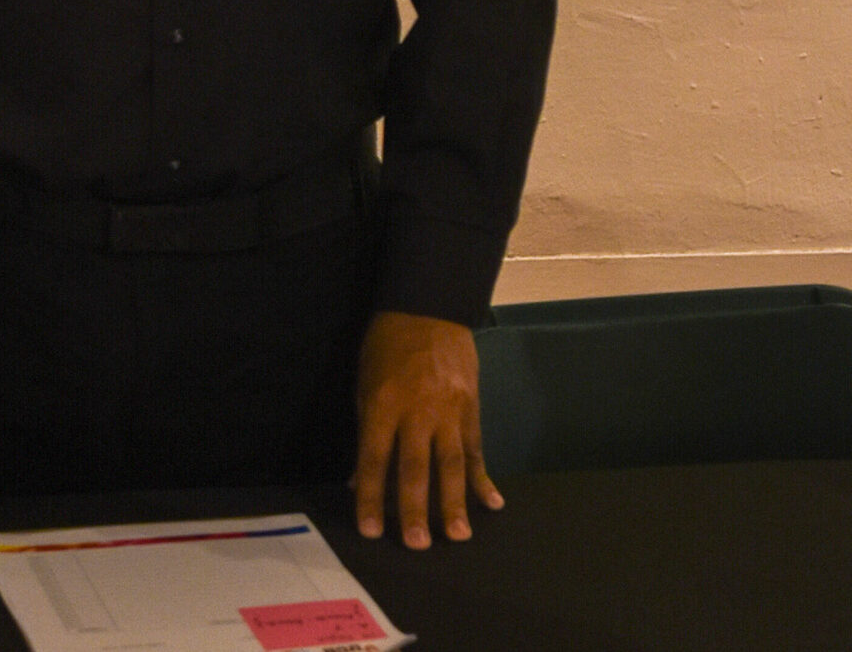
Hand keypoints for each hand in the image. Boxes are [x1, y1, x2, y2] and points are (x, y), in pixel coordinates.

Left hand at [353, 311, 502, 546]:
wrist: (427, 305)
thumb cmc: (387, 343)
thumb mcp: (365, 381)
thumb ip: (366, 429)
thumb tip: (359, 478)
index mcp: (383, 402)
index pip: (373, 458)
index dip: (370, 495)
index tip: (370, 529)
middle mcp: (417, 410)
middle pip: (415, 467)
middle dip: (415, 509)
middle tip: (417, 545)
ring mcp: (449, 408)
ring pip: (452, 463)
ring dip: (454, 502)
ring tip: (457, 535)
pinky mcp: (471, 406)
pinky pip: (476, 447)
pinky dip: (483, 476)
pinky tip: (492, 502)